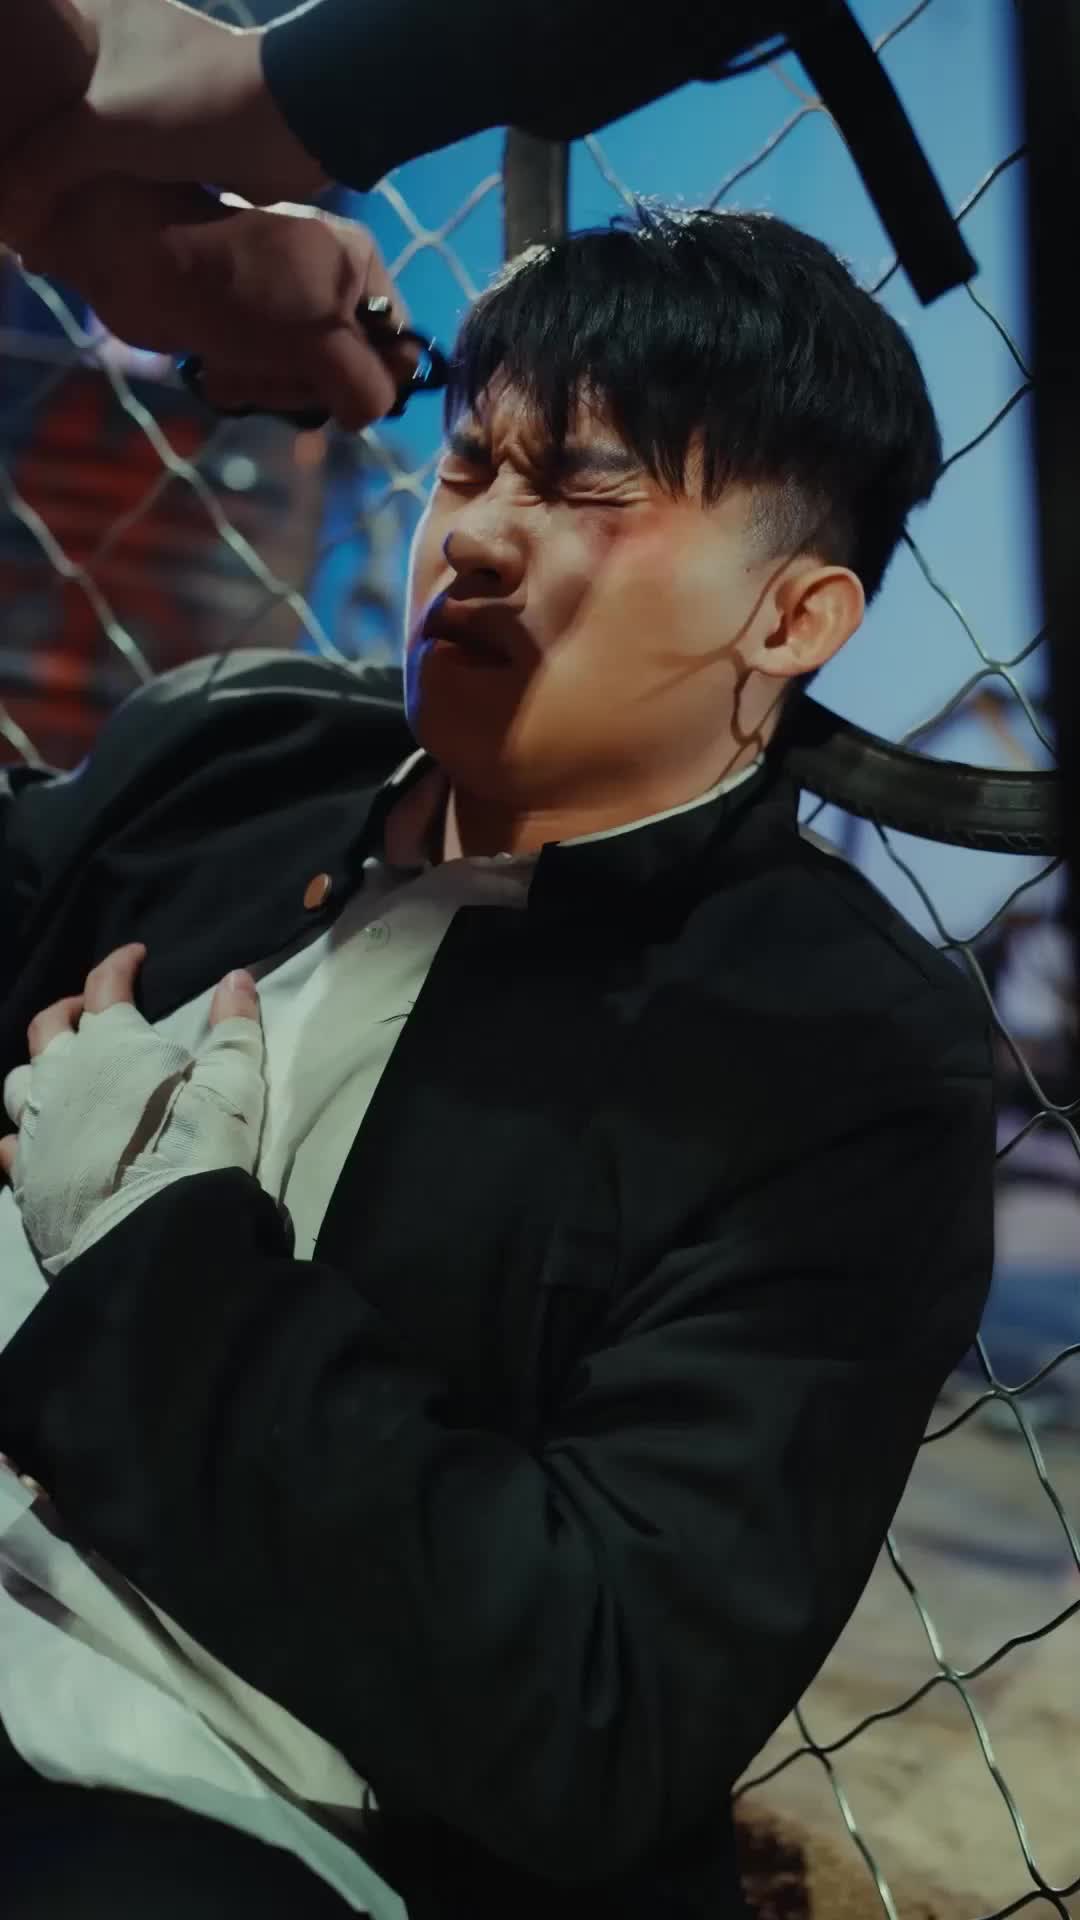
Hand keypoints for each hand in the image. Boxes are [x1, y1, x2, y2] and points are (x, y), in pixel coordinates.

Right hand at [0, 0, 326, 254]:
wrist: (291, 127)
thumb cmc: (189, 104)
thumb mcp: (99, 130)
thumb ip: (43, 167)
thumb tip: (11, 221)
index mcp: (96, 17)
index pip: (34, 42)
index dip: (10, 82)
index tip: (0, 130)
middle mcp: (124, 44)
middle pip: (59, 94)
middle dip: (36, 141)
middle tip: (13, 183)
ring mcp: (155, 90)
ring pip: (95, 132)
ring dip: (72, 171)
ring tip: (38, 210)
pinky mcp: (183, 134)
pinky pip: (130, 164)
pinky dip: (111, 192)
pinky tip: (89, 224)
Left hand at [0, 943, 266, 1277]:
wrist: (154, 1231)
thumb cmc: (196, 1145)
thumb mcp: (233, 1081)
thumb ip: (233, 1027)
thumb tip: (235, 978)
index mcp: (109, 1044)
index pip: (105, 984)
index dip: (120, 964)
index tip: (135, 956)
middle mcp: (60, 1076)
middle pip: (49, 1027)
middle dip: (70, 1009)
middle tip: (90, 1010)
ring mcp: (35, 1127)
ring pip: (19, 1082)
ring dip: (39, 1070)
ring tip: (58, 1074)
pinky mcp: (26, 1176)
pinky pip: (9, 1147)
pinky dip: (21, 1137)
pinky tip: (32, 1142)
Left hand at [19, 184, 417, 431]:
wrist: (136, 259)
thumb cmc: (236, 286)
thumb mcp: (318, 338)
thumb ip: (364, 383)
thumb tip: (370, 414)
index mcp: (359, 266)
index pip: (397, 349)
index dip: (367, 378)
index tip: (331, 379)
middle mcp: (327, 284)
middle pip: (347, 375)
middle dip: (302, 383)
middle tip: (269, 363)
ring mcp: (283, 309)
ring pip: (300, 386)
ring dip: (264, 386)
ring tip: (233, 360)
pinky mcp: (243, 330)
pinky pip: (262, 380)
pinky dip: (238, 381)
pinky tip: (214, 362)